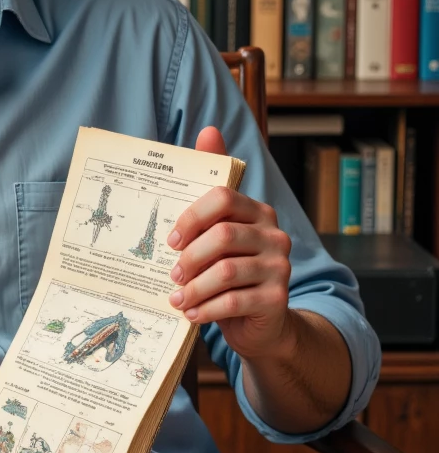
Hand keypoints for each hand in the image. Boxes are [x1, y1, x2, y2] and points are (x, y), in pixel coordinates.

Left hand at [166, 125, 292, 361]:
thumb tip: (208, 130)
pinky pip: (235, 300)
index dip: (192, 217)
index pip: (224, 197)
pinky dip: (206, 308)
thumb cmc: (230, 272)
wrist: (260, 321)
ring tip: (177, 298)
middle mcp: (274, 234)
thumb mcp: (216, 234)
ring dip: (194, 287)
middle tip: (172, 274)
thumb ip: (210, 191)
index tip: (171, 240)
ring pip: (227, 271)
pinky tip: (191, 313)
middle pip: (223, 235)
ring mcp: (280, 266)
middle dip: (190, 256)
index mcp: (257, 211)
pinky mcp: (278, 298)